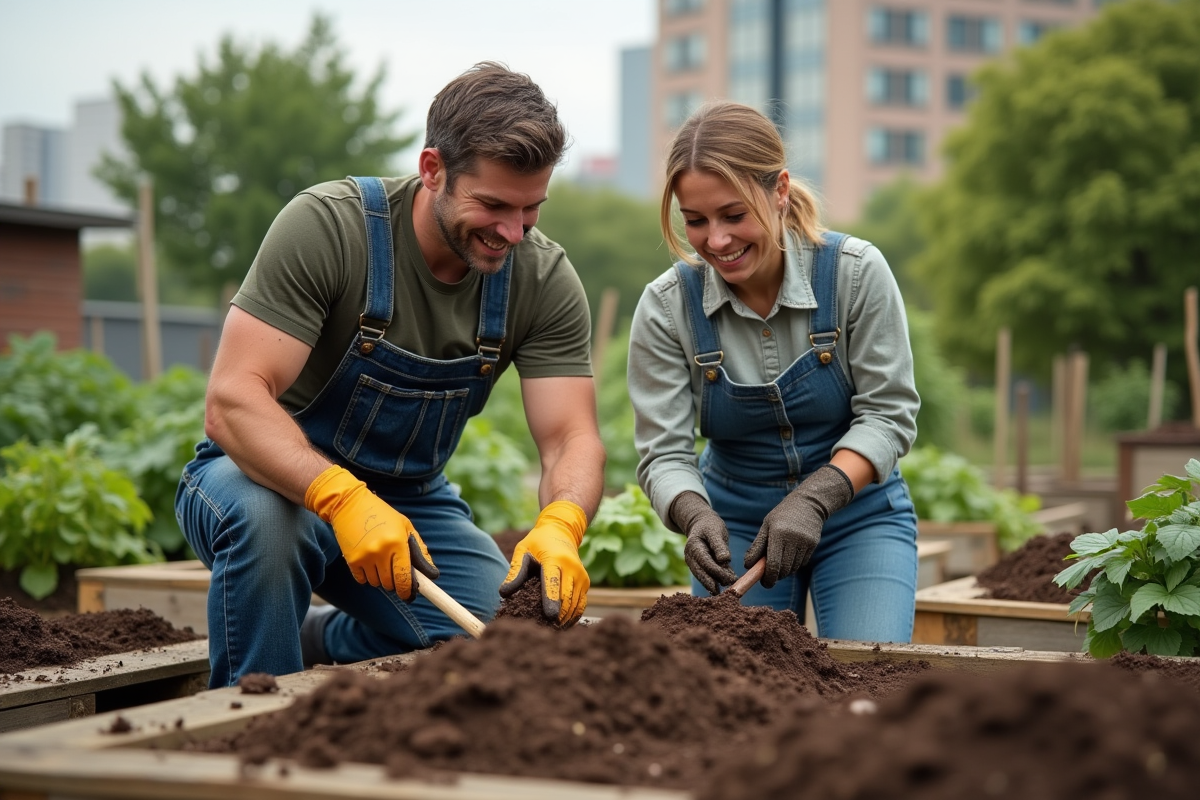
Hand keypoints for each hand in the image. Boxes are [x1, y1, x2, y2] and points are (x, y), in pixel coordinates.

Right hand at [304, 465, 437, 600]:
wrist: (350, 504)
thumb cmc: (382, 514)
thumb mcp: (405, 526)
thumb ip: (419, 550)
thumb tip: (431, 574)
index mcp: (397, 543)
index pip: (405, 577)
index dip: (407, 590)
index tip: (409, 595)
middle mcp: (381, 552)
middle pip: (390, 584)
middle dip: (395, 583)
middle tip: (395, 573)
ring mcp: (365, 557)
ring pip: (376, 583)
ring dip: (381, 578)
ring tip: (381, 562)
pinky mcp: (351, 560)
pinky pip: (362, 580)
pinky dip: (367, 577)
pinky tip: (369, 562)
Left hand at [500, 501, 589, 625]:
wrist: (561, 531)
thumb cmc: (537, 542)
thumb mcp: (522, 551)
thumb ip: (515, 572)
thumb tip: (503, 593)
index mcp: (555, 559)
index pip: (553, 584)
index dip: (551, 602)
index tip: (549, 617)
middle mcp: (572, 568)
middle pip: (566, 598)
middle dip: (557, 616)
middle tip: (544, 631)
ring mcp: (581, 576)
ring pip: (575, 605)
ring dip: (564, 620)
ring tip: (551, 632)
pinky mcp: (585, 583)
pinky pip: (581, 605)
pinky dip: (573, 617)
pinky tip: (562, 625)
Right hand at [670, 491, 737, 594]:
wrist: (701, 523)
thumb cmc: (710, 526)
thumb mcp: (716, 531)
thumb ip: (719, 546)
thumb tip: (724, 560)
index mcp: (693, 547)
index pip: (705, 563)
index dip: (717, 572)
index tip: (731, 579)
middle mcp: (690, 557)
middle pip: (701, 573)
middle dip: (714, 583)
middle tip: (730, 591)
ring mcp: (692, 562)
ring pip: (702, 576)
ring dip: (715, 584)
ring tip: (729, 588)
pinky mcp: (698, 566)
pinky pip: (705, 574)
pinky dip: (715, 579)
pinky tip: (726, 583)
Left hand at [744, 464, 854, 587]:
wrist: (808, 504)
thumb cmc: (782, 515)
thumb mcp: (766, 526)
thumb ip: (757, 546)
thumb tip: (747, 565)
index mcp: (778, 533)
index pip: (773, 564)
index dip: (768, 577)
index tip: (764, 582)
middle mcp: (793, 539)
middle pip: (784, 569)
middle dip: (775, 576)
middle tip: (769, 575)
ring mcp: (805, 542)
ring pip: (793, 568)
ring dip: (784, 571)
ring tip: (779, 562)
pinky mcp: (813, 545)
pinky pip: (801, 563)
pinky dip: (794, 565)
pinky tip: (790, 555)